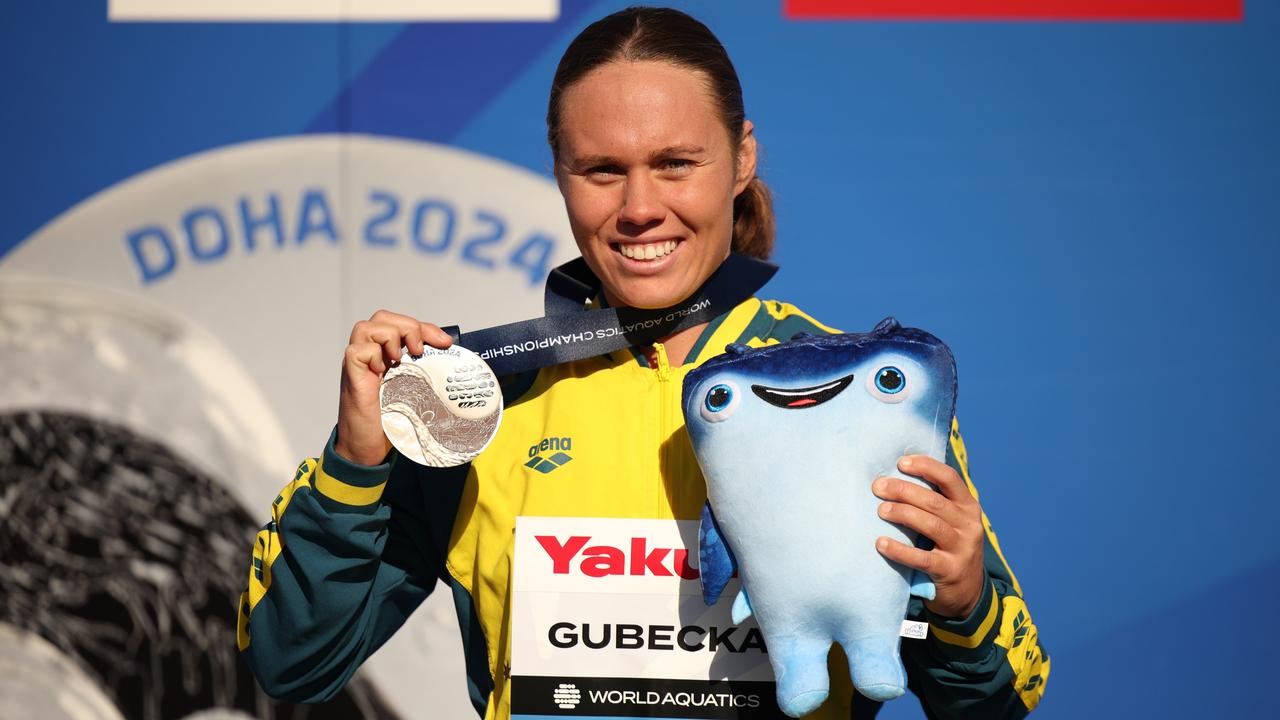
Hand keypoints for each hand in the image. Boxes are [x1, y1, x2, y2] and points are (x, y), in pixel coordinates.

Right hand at [335, 310, 453, 465]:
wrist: (368, 448)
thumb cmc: (390, 422)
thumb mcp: (414, 394)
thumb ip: (426, 377)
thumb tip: (458, 373)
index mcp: (387, 355)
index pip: (402, 325)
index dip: (425, 328)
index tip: (446, 343)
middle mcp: (371, 355)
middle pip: (383, 318)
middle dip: (408, 326)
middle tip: (421, 349)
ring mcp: (359, 365)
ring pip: (367, 327)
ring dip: (390, 336)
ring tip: (401, 358)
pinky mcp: (351, 376)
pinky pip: (356, 351)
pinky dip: (372, 354)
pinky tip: (384, 370)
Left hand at [872, 455, 985, 618]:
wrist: (968, 591)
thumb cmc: (948, 547)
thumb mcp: (951, 521)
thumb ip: (933, 503)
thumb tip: (894, 477)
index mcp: (968, 506)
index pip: (950, 478)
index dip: (926, 466)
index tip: (901, 462)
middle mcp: (969, 525)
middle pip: (935, 501)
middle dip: (904, 490)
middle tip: (878, 486)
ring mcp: (962, 549)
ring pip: (931, 525)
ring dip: (903, 514)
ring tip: (881, 510)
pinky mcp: (950, 571)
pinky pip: (923, 559)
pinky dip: (900, 550)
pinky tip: (881, 543)